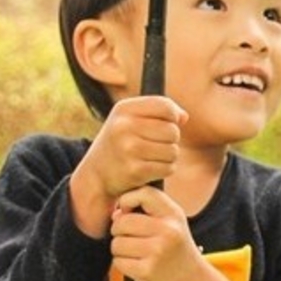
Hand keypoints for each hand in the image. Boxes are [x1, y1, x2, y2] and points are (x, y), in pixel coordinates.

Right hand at [70, 96, 187, 236]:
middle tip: (157, 144)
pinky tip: (152, 168)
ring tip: (153, 156)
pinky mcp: (134, 171)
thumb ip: (159, 110)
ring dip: (169, 156)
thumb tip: (184, 117)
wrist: (96, 173)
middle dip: (171, 140)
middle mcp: (124, 127)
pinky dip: (165, 169)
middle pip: (173, 131)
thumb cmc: (120, 141)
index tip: (165, 124)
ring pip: (173, 151)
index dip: (173, 117)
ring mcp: (128, 149)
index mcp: (124, 109)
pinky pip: (168, 168)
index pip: (165, 106)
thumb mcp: (130, 118)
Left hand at [110, 185, 203, 280]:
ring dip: (121, 250)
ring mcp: (158, 252)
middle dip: (119, 231)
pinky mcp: (147, 272)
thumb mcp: (172, 222)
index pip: (143, 194)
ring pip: (117, 244)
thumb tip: (115, 214)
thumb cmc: (176, 248)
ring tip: (137, 254)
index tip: (126, 212)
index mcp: (173, 214)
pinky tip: (138, 266)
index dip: (127, 200)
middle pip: (123, 222)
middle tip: (130, 237)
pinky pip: (119, 262)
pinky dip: (124, 265)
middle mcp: (168, 231)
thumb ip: (147, 210)